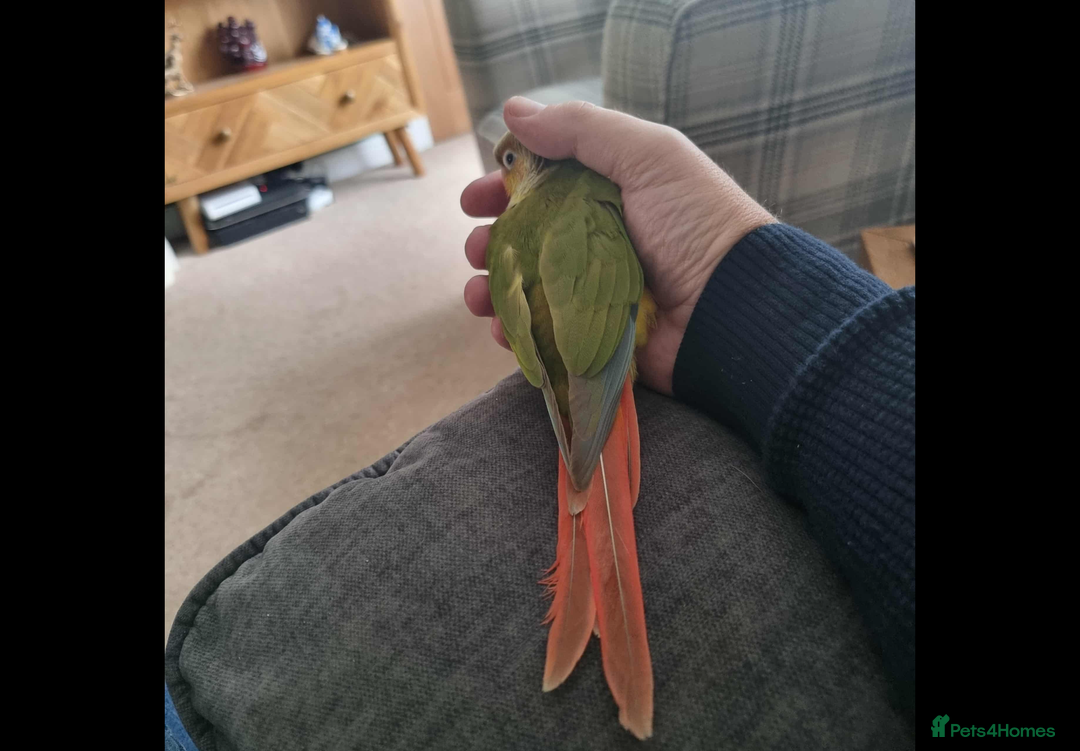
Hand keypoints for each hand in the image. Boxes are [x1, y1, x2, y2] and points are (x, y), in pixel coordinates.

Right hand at [461, 98, 773, 394]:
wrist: (735, 306)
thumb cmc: (697, 224)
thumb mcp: (648, 156)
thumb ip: (582, 129)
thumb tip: (515, 111)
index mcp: (610, 193)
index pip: (543, 185)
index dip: (504, 188)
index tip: (474, 198)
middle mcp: (600, 240)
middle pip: (528, 238)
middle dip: (491, 242)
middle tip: (475, 247)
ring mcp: (596, 292)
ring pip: (528, 289)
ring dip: (494, 289)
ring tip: (479, 294)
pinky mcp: (596, 338)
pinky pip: (545, 335)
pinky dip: (517, 333)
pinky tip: (504, 330)